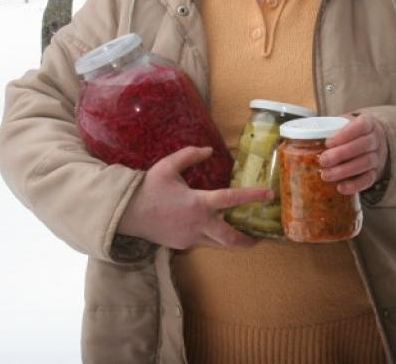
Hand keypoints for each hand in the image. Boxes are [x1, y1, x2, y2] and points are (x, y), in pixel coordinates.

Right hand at [117, 146, 270, 249]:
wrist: (126, 213)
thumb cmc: (148, 187)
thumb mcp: (168, 166)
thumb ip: (190, 156)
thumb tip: (209, 150)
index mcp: (198, 202)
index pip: (231, 198)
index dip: (252, 196)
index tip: (269, 194)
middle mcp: (198, 223)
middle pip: (230, 237)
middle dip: (246, 240)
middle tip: (258, 238)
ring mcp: (190, 237)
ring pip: (216, 243)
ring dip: (229, 241)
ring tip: (241, 238)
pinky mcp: (181, 244)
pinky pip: (199, 240)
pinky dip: (207, 236)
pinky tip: (207, 228)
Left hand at [318, 113, 388, 195]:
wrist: (371, 141)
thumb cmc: (350, 132)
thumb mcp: (343, 123)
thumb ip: (330, 127)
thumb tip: (302, 136)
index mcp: (368, 123)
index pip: (361, 126)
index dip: (345, 134)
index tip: (328, 142)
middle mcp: (376, 139)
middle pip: (363, 145)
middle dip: (341, 154)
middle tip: (323, 160)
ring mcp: (378, 157)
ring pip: (366, 163)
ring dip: (345, 170)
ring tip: (326, 175)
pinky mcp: (376, 173)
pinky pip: (368, 180)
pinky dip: (355, 185)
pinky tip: (341, 187)